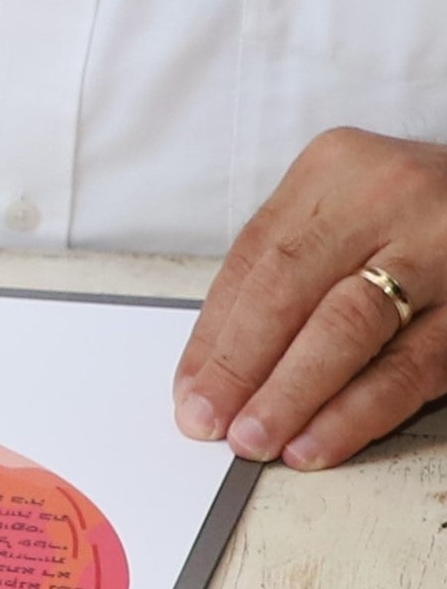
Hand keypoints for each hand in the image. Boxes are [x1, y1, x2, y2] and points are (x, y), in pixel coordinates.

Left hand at [178, 127, 446, 469]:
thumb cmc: (410, 215)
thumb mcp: (345, 214)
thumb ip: (287, 273)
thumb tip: (214, 371)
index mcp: (336, 169)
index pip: (256, 259)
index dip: (215, 334)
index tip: (190, 391)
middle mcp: (388, 199)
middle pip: (291, 291)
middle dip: (242, 367)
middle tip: (212, 423)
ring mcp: (440, 250)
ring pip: (348, 330)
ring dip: (294, 395)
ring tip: (257, 440)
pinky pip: (411, 366)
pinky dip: (358, 410)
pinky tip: (320, 441)